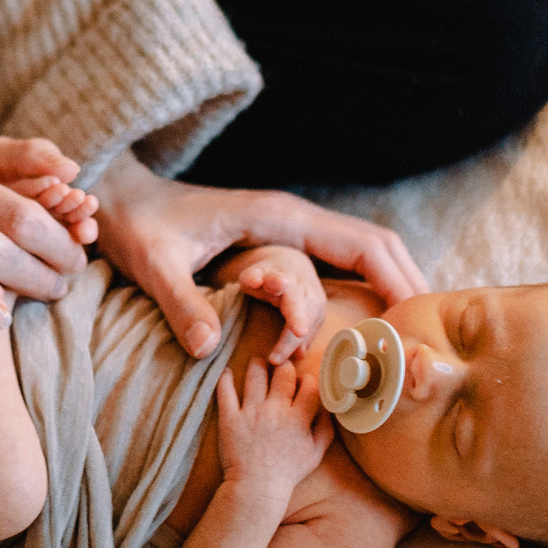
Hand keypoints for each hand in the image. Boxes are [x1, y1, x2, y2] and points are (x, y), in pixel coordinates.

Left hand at [91, 151, 424, 361]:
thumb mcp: (154, 265)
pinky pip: (335, 264)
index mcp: (279, 217)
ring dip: (387, 290)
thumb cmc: (136, 226)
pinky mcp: (277, 245)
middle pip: (376, 246)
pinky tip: (371, 327)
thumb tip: (211, 349)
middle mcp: (293, 219)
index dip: (399, 282)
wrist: (117, 198)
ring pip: (361, 255)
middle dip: (408, 287)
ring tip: (407, 342)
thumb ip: (183, 303)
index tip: (421, 326)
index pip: (363, 244)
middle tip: (429, 341)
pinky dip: (363, 289)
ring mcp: (288, 231)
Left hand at [215, 358, 332, 497]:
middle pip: (283, 373)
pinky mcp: (230, 417)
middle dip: (284, 366)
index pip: (309, 385)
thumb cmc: (288, 473)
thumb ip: (325, 429)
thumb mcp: (315, 454)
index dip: (307, 379)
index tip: (302, 382)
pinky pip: (225, 390)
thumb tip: (327, 408)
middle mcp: (275, 410)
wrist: (256, 488)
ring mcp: (251, 412)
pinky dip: (225, 378)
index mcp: (298, 418)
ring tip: (258, 364)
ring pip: (255, 374)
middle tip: (280, 366)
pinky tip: (227, 372)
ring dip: (257, 365)